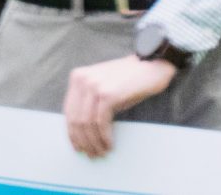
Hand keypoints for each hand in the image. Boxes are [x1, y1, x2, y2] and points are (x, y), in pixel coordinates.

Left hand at [62, 54, 178, 156]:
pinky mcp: (108, 94)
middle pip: (76, 119)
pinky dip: (105, 137)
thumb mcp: (102, 87)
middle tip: (92, 155)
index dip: (72, 133)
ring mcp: (94, 86)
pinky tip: (110, 144)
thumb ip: (88, 102)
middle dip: (83, 141)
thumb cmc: (128, 80)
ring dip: (95, 142)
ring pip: (88, 123)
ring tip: (102, 152)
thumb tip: (81, 133)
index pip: (69, 111)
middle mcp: (82, 79)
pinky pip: (101, 123)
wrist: (150, 66)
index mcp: (77, 77)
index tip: (78, 148)